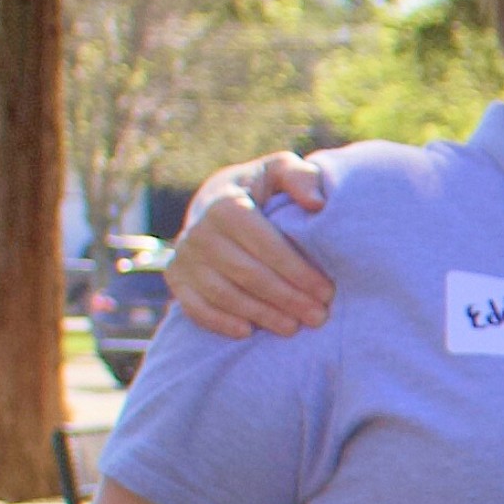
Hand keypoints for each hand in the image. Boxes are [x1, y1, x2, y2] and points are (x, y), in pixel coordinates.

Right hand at [168, 154, 335, 338]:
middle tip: (318, 317)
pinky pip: (194, 307)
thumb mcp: (279, 172)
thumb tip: (318, 203)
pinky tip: (248, 331)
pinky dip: (220, 322)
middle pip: (247, 274)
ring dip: (261, 315)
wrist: (215, 203)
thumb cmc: (260, 190)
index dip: (298, 271)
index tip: (327, 292)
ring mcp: (185, 256)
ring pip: (224, 294)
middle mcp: (200, 231)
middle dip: (286, 299)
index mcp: (227, 205)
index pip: (266, 246)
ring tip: (294, 327)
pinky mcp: (176, 278)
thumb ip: (300, 177)